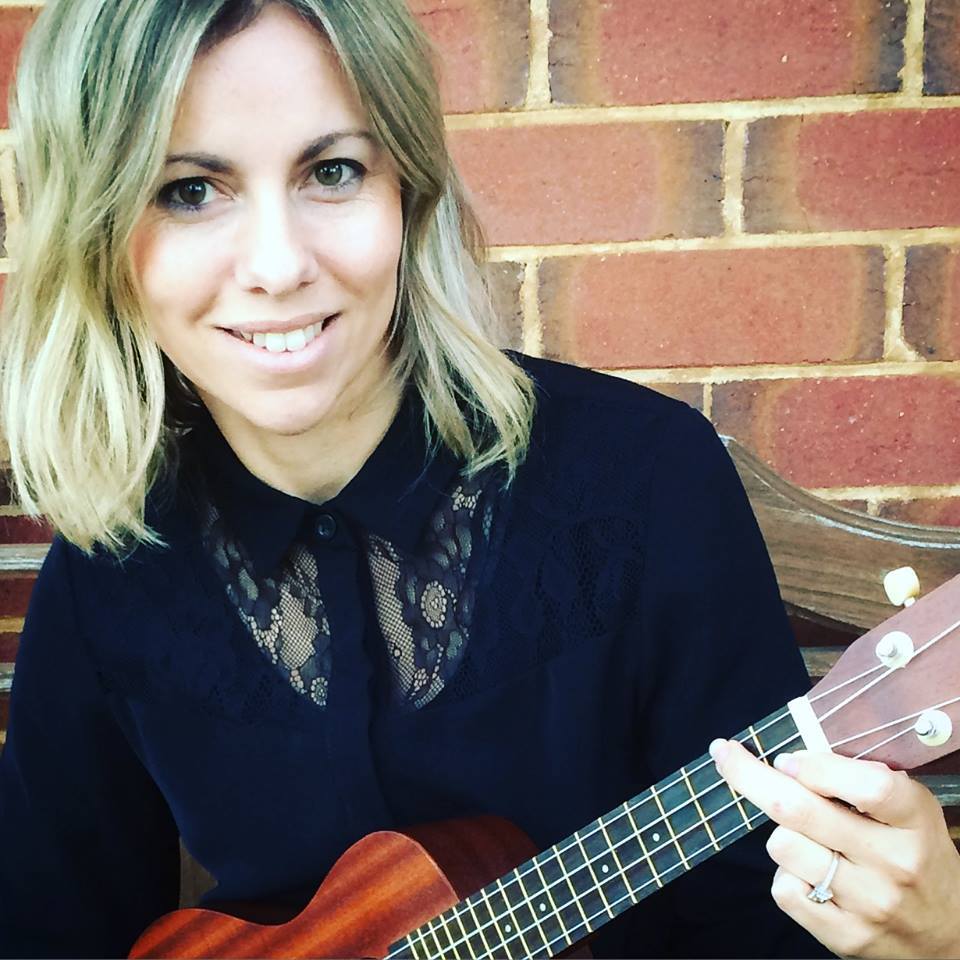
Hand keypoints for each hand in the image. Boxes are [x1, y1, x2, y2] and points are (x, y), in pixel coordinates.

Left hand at [710, 738, 959, 957]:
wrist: (949, 935)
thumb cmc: (914, 853)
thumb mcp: (907, 809)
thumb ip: (859, 777)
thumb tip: (790, 755)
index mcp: (913, 819)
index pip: (866, 785)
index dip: (815, 766)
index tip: (785, 757)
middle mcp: (894, 862)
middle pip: (799, 809)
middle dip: (749, 774)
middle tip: (727, 754)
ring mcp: (870, 903)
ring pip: (783, 846)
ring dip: (781, 833)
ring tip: (805, 838)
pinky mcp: (846, 936)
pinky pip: (784, 890)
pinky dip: (786, 875)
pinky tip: (809, 873)